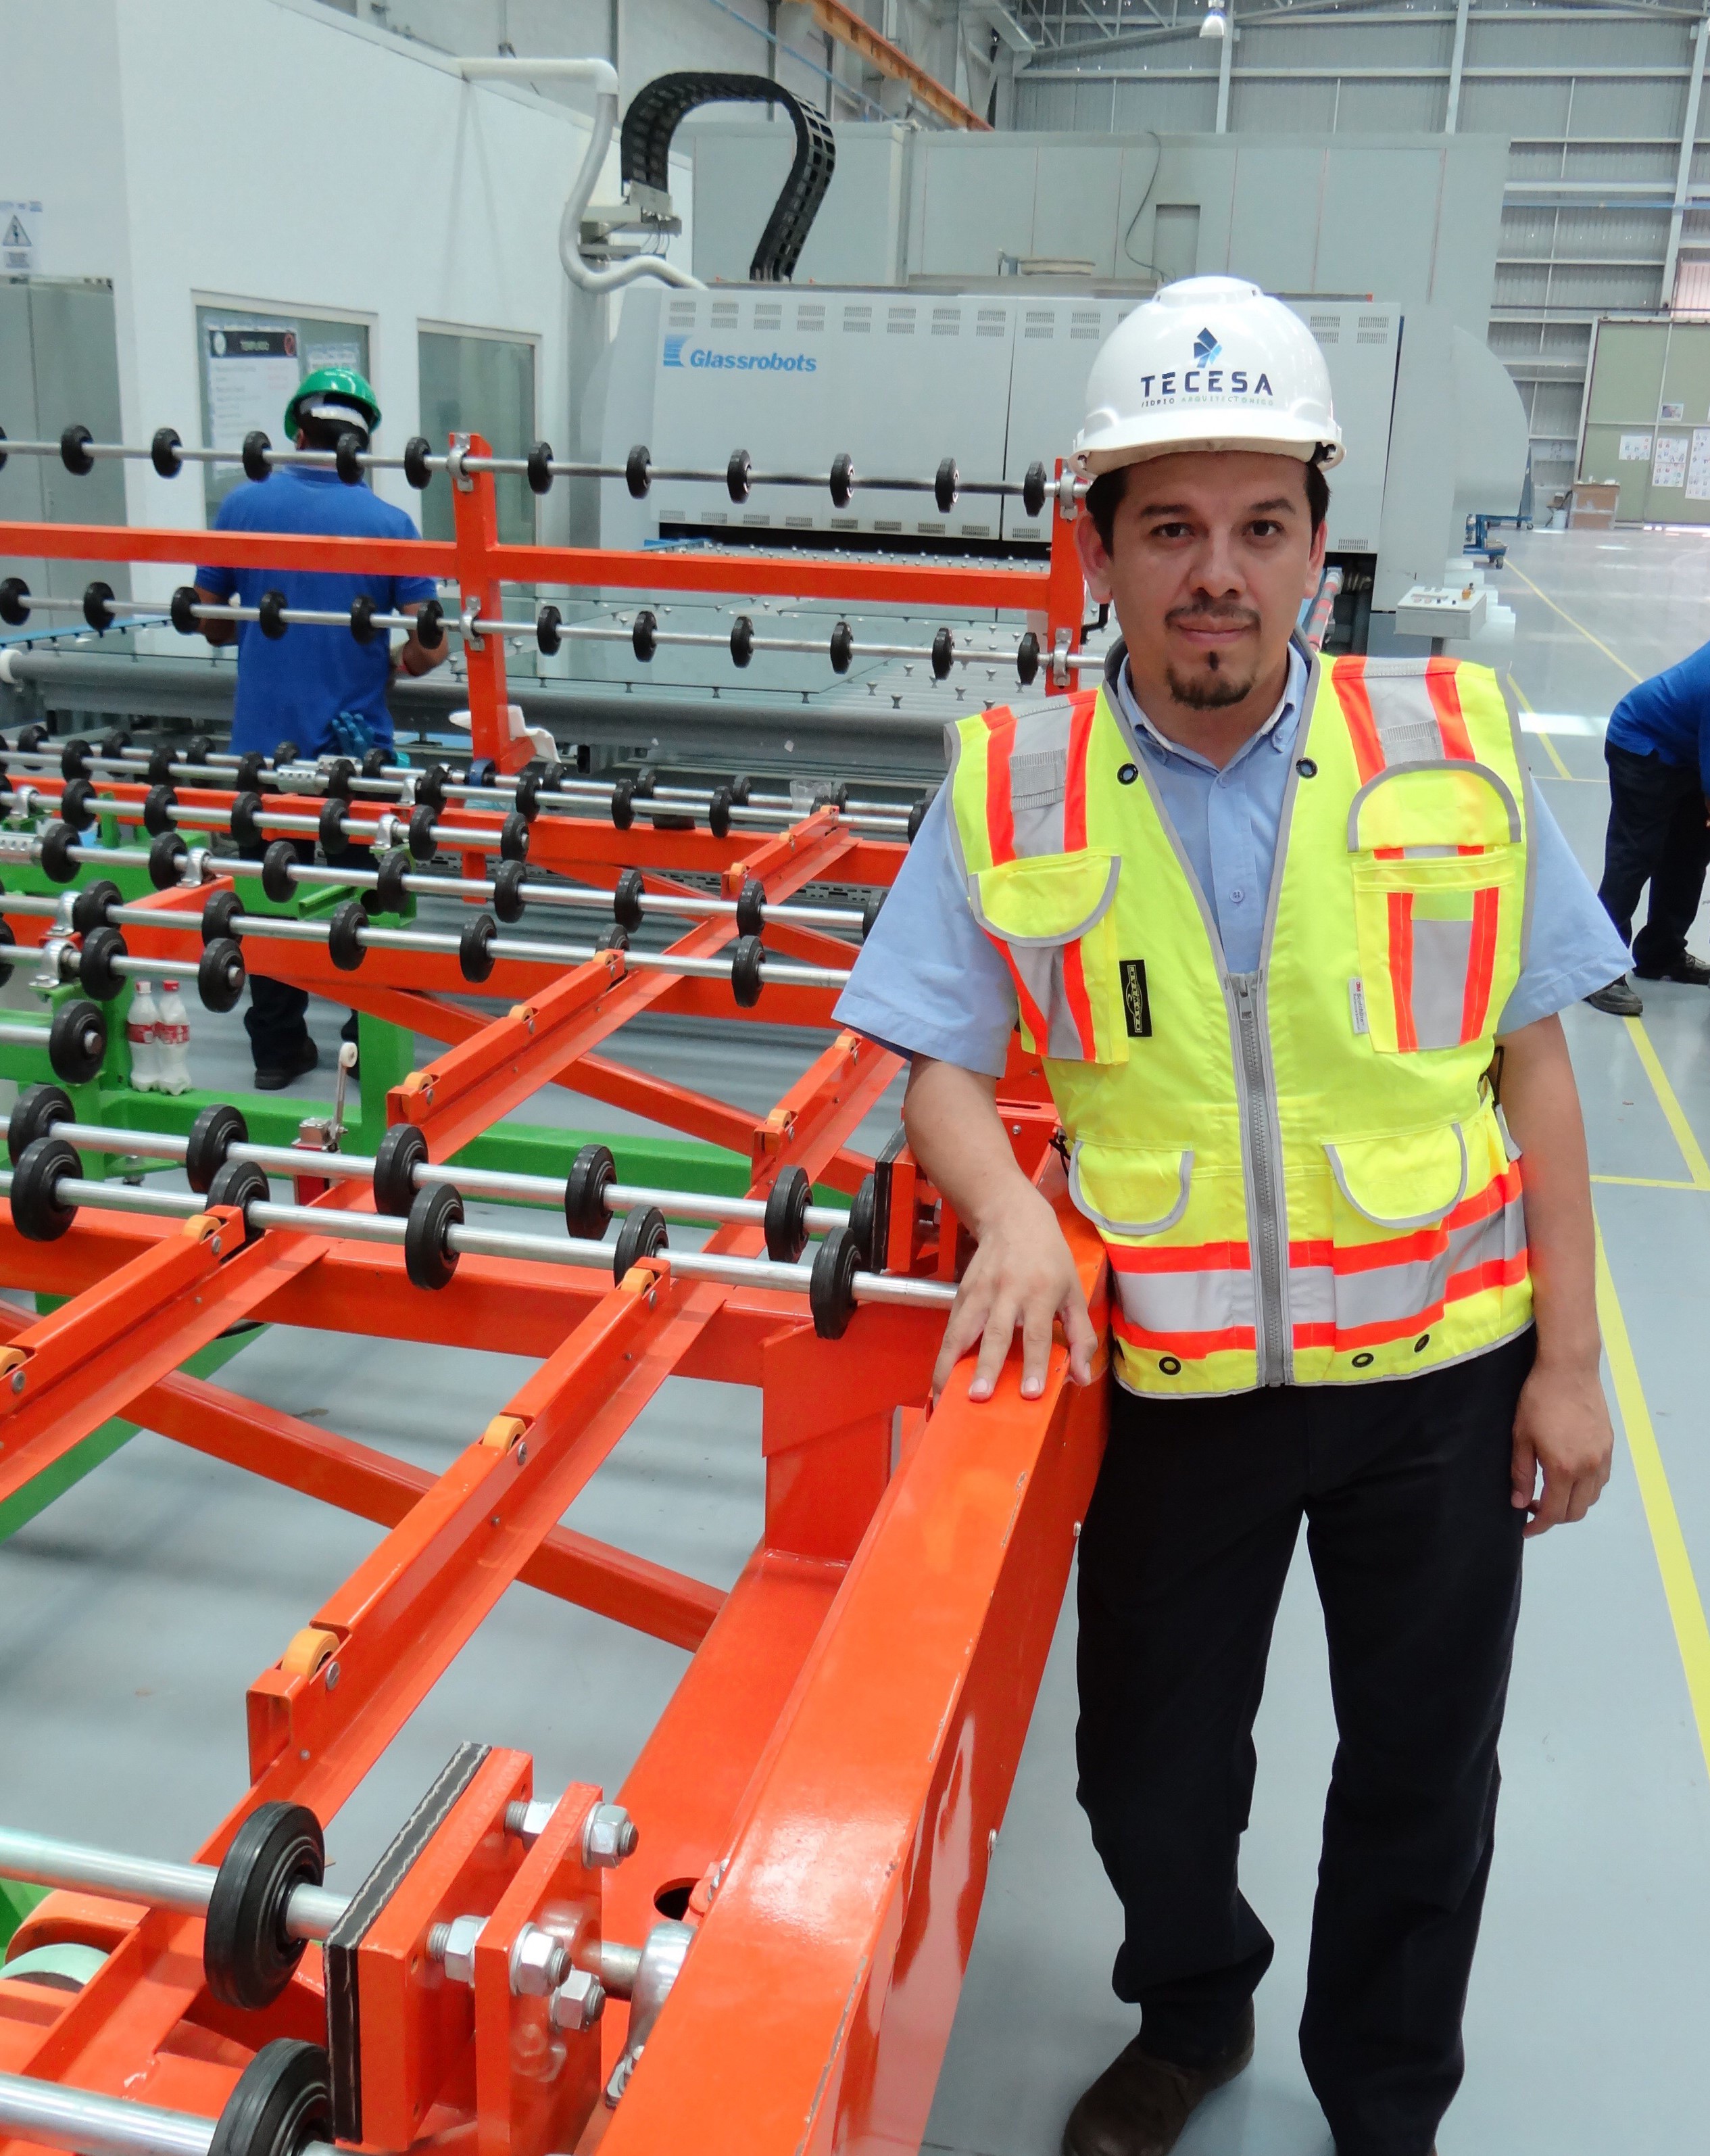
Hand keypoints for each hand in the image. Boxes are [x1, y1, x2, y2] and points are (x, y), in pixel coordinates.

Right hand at [932, 1184, 1097, 1402]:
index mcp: (1039, 1293)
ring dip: (952, 1364)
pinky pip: (951, 1328)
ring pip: (963, 1331)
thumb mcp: (1074, 1291)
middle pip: (995, 1333)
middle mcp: (1007, 1293)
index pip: (1037, 1334)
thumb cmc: (1050, 1259)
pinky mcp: (961, 1293)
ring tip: (943, 1397)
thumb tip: (1082, 1376)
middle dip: (987, 1366)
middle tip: (979, 1396)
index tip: (1031, 1393)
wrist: (1013, 1218)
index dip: (1035, 1364)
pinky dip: (943, 1355)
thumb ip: (1080, 1335)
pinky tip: (939, 1379)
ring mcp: (980, 1292)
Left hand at [1510, 1354, 1612, 1536]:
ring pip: (1591, 1498)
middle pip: (1576, 1511)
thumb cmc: (1538, 1400)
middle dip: (1555, 1517)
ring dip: (1572, 1503)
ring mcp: (1602, 1457)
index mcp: (1564, 1468)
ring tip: (1550, 1491)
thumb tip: (1519, 1502)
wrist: (1569, 1369)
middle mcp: (1589, 1468)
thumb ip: (1521, 1473)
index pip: (1554, 1511)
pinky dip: (1586, 1488)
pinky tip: (1569, 1477)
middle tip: (1533, 1506)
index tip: (1527, 1529)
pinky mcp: (1608, 1445)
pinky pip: (1601, 1480)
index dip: (1539, 1525)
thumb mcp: (1521, 1437)